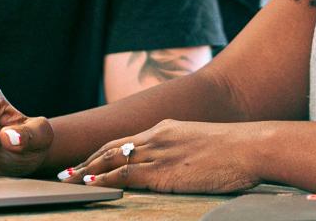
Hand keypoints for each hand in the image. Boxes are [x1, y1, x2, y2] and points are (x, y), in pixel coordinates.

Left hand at [59, 119, 260, 193]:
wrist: (249, 147)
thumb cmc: (234, 151)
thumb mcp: (202, 145)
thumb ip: (183, 152)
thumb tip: (178, 166)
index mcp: (167, 128)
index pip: (126, 141)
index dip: (103, 152)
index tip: (86, 161)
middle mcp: (158, 136)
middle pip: (112, 148)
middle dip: (88, 161)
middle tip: (66, 172)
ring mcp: (159, 152)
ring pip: (112, 161)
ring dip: (87, 172)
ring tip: (68, 181)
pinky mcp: (163, 171)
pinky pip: (124, 175)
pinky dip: (102, 180)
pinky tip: (89, 186)